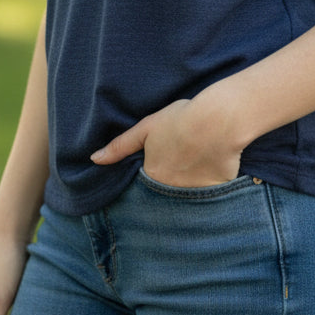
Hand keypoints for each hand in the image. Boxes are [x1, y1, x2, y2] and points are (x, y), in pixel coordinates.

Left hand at [90, 92, 243, 187]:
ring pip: (188, 195)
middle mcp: (172, 191)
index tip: (163, 161)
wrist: (219, 120)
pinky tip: (213, 167)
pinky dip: (209, 186)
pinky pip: (210, 195)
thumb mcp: (146, 128)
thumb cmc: (181, 119)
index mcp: (153, 176)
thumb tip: (94, 159)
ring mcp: (195, 194)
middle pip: (167, 193)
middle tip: (181, 162)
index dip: (154, 173)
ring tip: (197, 164)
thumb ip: (120, 146)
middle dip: (170, 184)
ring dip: (189, 185)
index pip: (147, 184)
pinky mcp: (216, 192)